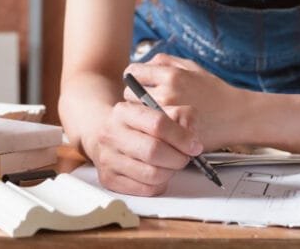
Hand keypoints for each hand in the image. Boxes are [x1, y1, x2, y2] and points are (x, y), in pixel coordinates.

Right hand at [86, 97, 203, 196]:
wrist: (105, 135)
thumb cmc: (138, 125)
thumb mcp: (158, 110)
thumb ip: (181, 117)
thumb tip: (192, 140)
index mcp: (124, 112)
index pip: (157, 124)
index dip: (181, 137)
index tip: (194, 145)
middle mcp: (111, 134)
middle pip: (153, 151)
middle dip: (178, 158)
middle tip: (184, 157)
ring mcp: (108, 158)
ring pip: (152, 174)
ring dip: (170, 172)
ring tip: (170, 164)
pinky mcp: (109, 179)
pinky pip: (146, 189)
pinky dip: (160, 184)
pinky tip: (159, 173)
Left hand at [124, 53, 239, 150]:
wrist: (237, 116)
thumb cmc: (215, 92)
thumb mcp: (192, 67)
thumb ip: (166, 61)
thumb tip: (144, 63)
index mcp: (171, 74)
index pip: (133, 73)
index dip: (133, 78)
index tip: (137, 84)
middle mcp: (168, 92)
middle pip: (130, 94)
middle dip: (134, 97)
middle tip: (144, 102)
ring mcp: (169, 114)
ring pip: (136, 114)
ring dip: (141, 114)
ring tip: (151, 116)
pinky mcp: (173, 132)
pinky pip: (148, 129)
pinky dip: (150, 129)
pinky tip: (158, 127)